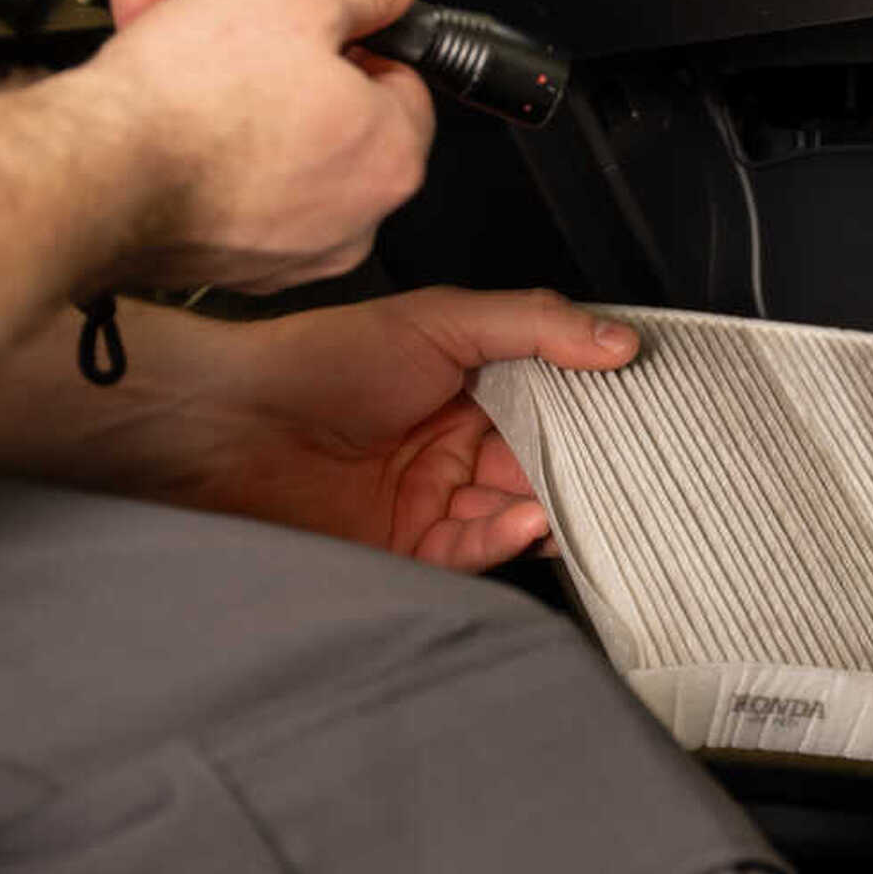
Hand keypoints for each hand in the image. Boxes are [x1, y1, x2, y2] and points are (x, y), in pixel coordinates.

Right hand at [83, 0, 439, 293]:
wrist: (94, 175)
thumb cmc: (196, 105)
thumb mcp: (297, 2)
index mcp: (388, 160)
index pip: (396, 80)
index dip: (349, 30)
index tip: (311, 9)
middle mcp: (345, 220)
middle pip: (313, 101)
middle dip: (259, 33)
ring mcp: (278, 247)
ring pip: (254, 130)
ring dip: (210, 59)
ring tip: (168, 7)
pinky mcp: (214, 256)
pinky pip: (213, 170)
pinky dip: (185, 118)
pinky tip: (148, 62)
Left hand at [110, 286, 638, 571]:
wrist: (226, 426)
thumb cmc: (320, 360)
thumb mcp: (440, 321)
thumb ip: (534, 325)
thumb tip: (620, 340)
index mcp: (469, 388)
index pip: (555, 404)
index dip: (598, 410)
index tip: (647, 414)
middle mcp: (456, 447)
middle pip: (544, 466)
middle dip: (587, 472)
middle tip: (635, 473)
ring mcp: (435, 501)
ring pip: (518, 513)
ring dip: (552, 509)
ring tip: (579, 500)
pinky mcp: (411, 551)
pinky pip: (476, 551)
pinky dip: (505, 538)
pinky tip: (524, 520)